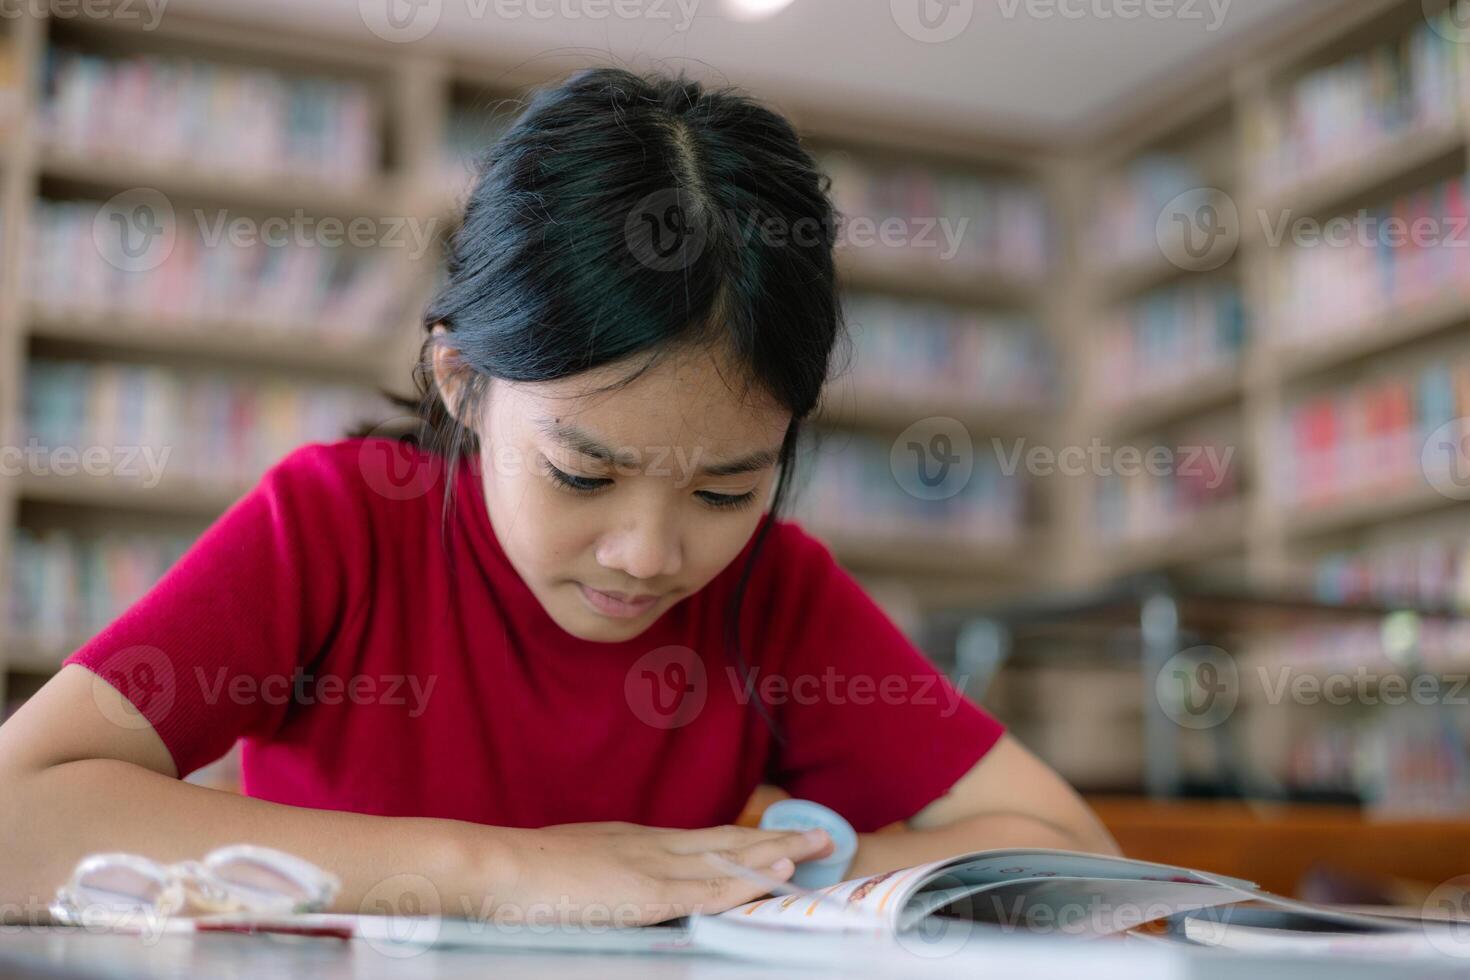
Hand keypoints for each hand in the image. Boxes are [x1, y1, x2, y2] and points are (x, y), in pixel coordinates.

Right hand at [494, 821, 835, 925]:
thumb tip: (615, 892)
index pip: (701, 840)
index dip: (743, 840)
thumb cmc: (518, 876)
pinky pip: (708, 886)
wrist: (490, 868)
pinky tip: (776, 877)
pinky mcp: (645, 891)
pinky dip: (747, 880)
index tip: (776, 839)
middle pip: (726, 840)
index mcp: (632, 841)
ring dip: (775, 854)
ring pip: (727, 857)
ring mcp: (650, 866)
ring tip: (817, 848)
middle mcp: (649, 845)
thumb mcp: (573, 869)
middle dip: (775, 840)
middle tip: (821, 834)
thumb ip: (603, 877)